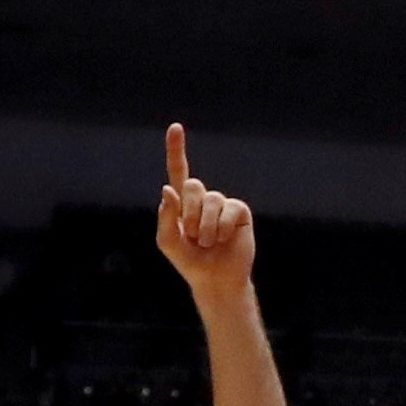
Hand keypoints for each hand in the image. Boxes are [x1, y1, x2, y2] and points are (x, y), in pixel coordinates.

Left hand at [152, 124, 255, 306]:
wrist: (215, 278)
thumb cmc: (189, 261)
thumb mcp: (167, 242)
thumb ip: (165, 217)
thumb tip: (168, 189)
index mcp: (182, 203)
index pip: (178, 171)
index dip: (176, 150)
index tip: (175, 127)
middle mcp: (203, 199)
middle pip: (192, 186)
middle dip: (189, 214)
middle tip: (193, 236)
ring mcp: (223, 204)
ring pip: (210, 200)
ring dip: (205, 228)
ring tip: (208, 243)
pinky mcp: (240, 212)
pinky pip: (229, 209)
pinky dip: (221, 228)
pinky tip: (224, 239)